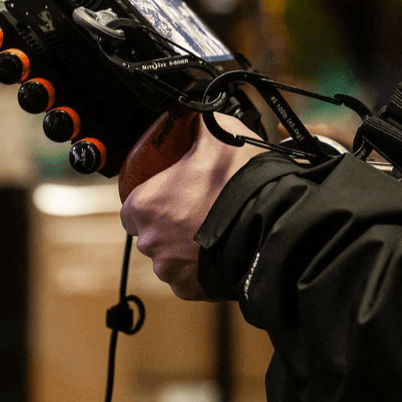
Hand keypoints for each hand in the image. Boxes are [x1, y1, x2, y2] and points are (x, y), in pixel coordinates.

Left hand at [120, 112, 266, 299]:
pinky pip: (189, 277)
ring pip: (170, 255)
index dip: (153, 198)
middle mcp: (149, 240)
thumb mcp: (216, 135)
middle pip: (152, 231)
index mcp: (144, 206)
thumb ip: (198, 123)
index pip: (133, 205)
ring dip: (185, 245)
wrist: (268, 225)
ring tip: (213, 228)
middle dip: (171, 222)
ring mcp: (169, 269)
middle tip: (198, 207)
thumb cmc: (237, 183)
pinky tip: (218, 249)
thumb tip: (196, 112)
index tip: (172, 193)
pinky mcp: (189, 289)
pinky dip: (200, 267)